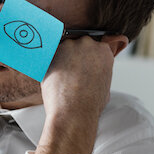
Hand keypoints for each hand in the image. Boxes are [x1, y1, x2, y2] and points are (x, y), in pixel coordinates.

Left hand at [35, 35, 126, 153]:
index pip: (94, 47)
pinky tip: (51, 76)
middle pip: (78, 44)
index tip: (82, 66)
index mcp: (104, 51)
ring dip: (60, 59)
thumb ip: (99, 70)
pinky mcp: (52, 51)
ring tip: (61, 78)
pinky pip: (48, 53)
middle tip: (70, 73)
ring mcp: (69, 45)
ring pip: (63, 49)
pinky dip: (48, 63)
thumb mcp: (105, 84)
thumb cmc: (90, 104)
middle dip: (73, 56)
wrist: (73, 110)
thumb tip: (93, 71)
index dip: (86, 57)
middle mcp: (88, 43)